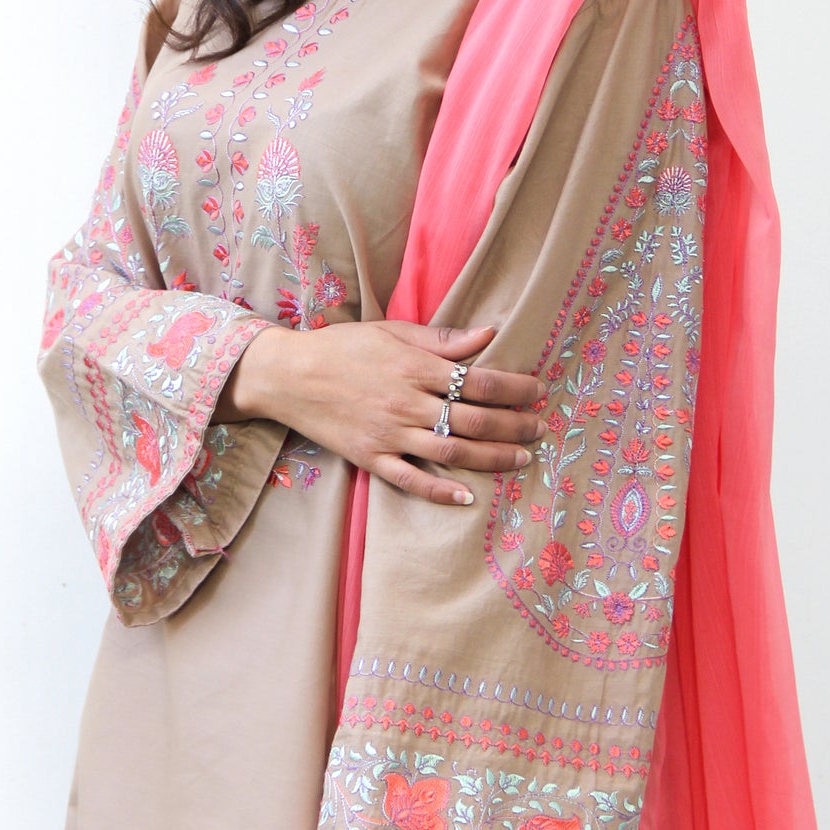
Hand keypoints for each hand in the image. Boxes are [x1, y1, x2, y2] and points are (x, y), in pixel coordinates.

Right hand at [217, 320, 547, 506]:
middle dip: (514, 425)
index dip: (515, 388)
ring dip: (492, 458)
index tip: (538, 392)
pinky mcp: (370, 458)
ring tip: (521, 459)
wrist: (289, 375)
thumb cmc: (343, 347)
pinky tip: (467, 497)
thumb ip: (442, 339)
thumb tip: (489, 334)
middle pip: (474, 420)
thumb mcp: (392, 332)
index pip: (479, 380)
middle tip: (539, 429)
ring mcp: (388, 434)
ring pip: (451, 452)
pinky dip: (440, 492)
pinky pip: (410, 480)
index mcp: (415, 366)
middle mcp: (407, 402)